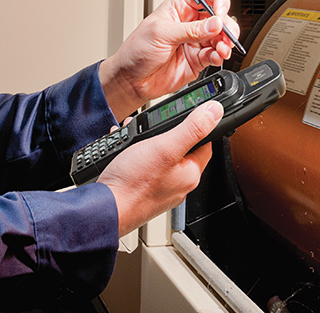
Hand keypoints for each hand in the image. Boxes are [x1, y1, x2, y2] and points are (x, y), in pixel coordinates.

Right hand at [98, 101, 221, 235]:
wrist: (105, 209)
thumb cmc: (133, 183)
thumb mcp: (165, 146)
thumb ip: (192, 128)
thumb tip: (214, 111)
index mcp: (190, 174)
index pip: (206, 143)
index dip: (198, 125)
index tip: (189, 114)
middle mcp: (178, 185)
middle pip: (182, 149)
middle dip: (167, 133)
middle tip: (154, 127)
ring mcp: (160, 190)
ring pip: (161, 157)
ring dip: (149, 143)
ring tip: (136, 138)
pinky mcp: (144, 192)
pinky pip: (146, 167)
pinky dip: (137, 156)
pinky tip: (126, 152)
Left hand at [99, 0, 238, 119]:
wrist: (131, 80)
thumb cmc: (137, 51)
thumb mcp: (162, 33)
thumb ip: (190, 30)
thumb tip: (215, 23)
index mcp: (179, 8)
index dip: (217, 0)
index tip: (220, 12)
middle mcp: (190, 23)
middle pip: (219, 16)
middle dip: (226, 24)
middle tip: (225, 34)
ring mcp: (195, 42)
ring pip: (221, 37)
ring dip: (226, 42)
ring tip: (222, 48)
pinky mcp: (198, 60)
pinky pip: (216, 55)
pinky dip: (221, 55)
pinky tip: (217, 56)